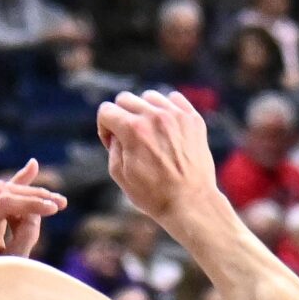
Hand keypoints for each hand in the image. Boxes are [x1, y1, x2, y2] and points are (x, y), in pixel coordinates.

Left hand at [0, 161, 66, 261]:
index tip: (56, 209)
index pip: (3, 202)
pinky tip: (32, 167)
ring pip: (3, 192)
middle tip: (60, 203)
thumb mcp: (14, 264)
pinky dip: (19, 189)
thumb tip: (38, 208)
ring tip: (56, 201)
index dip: (32, 202)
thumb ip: (26, 233)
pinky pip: (0, 198)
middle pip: (2, 192)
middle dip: (33, 195)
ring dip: (30, 194)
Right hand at [95, 90, 216, 224]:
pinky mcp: (193, 119)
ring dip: (145, 111)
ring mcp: (176, 116)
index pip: (106, 110)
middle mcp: (155, 117)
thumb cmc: (153, 194)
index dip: (104, 127)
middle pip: (125, 99)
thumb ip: (112, 146)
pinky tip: (166, 127)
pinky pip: (174, 99)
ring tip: (150, 133)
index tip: (112, 142)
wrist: (191, 202)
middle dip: (121, 117)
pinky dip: (167, 109)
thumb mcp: (119, 174)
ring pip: (150, 97)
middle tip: (129, 139)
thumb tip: (116, 131)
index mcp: (133, 130)